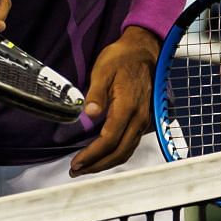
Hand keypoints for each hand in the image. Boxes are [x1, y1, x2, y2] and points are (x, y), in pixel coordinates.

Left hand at [69, 27, 159, 175]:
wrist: (143, 50)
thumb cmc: (122, 58)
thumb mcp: (103, 70)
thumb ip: (96, 94)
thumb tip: (90, 113)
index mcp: (127, 107)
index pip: (109, 140)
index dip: (92, 155)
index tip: (76, 163)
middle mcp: (138, 117)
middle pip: (119, 152)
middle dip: (97, 165)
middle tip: (77, 171)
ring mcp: (143, 119)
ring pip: (127, 151)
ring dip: (107, 163)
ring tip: (88, 167)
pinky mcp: (143, 118)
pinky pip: (131, 144)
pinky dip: (117, 155)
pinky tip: (105, 155)